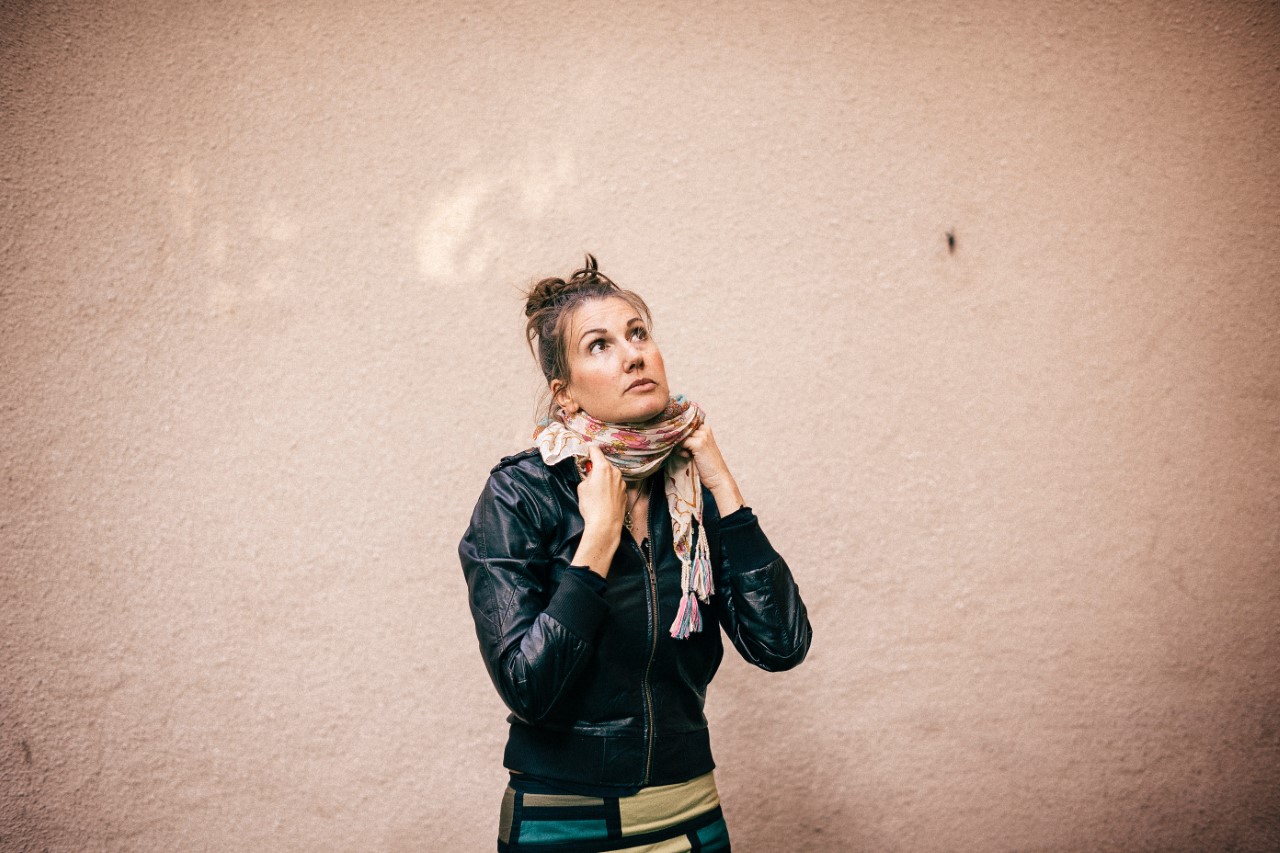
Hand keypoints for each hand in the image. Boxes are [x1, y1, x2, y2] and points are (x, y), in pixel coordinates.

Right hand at [572, 444, 625, 576]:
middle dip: (596, 468)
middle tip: (588, 478)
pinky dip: (609, 488)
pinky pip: (615, 485)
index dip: (589, 451)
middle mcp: (615, 472)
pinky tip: (604, 499)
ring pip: (610, 475)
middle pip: (604, 464)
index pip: (595, 451)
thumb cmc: (591, 506)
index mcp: (603, 467)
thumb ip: (587, 476)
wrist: (605, 524)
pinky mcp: (624, 492)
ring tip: (596, 492)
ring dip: (604, 478)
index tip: (586, 453)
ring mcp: (621, 482)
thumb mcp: (582, 487)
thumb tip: (591, 474)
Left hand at [676, 421, 743, 513]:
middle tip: (684, 450)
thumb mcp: (699, 448)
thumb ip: (690, 439)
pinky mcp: (698, 444)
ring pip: (680, 435)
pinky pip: (681, 442)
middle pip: (682, 428)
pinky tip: (687, 456)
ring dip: (679, 445)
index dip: (680, 433)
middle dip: (679, 439)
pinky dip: (680, 450)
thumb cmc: (708, 465)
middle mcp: (705, 429)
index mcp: (706, 428)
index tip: (681, 443)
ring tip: (687, 454)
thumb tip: (672, 435)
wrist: (718, 477)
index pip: (686, 423)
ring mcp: (702, 435)